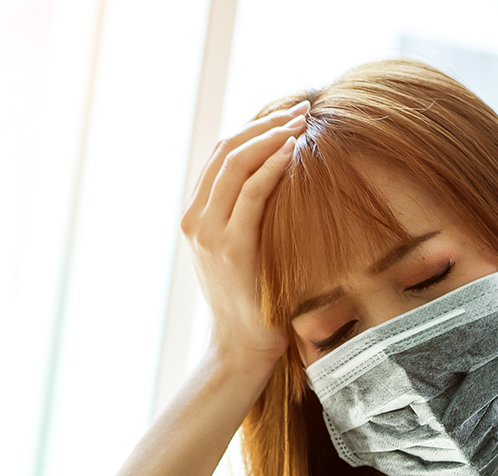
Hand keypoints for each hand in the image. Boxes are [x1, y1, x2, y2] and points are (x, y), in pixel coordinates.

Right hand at [180, 102, 308, 374]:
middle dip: (266, 123)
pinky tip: (294, 151)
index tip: (289, 112)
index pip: (221, 153)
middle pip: (226, 150)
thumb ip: (248, 217)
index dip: (254, 126)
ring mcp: (208, 234)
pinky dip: (272, 167)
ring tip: (302, 123)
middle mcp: (195, 220)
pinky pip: (251, 195)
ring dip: (271, 137)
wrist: (240, 346)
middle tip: (301, 109)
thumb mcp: (244, 250)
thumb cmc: (252, 300)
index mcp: (195, 216)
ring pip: (235, 165)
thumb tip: (279, 180)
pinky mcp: (230, 248)